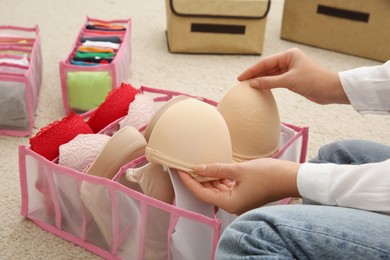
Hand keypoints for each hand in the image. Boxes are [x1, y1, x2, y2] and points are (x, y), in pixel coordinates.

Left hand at [178, 158, 300, 214]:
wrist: (291, 177)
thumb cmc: (268, 175)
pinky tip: (215, 167)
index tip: (180, 170)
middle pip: (209, 192)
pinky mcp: (244, 193)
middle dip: (198, 179)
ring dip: (209, 177)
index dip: (189, 181)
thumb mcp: (239, 170)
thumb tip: (197, 168)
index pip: (202, 194)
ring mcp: (239, 199)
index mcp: (231, 203)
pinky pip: (227, 186)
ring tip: (198, 164)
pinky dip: (219, 178)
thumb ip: (217, 169)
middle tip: (186, 165)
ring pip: (217, 189)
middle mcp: (233, 204)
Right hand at [238, 48, 349, 104]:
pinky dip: (267, 84)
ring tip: (248, 86)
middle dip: (254, 75)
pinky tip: (260, 88)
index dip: (252, 70)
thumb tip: (253, 83)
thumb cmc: (314, 81)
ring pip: (271, 75)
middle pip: (267, 68)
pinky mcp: (292, 79)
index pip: (265, 62)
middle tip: (241, 82)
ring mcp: (290, 70)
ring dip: (260, 80)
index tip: (241, 78)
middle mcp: (289, 60)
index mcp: (289, 55)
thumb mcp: (289, 81)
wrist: (331, 90)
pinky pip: (276, 81)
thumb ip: (269, 82)